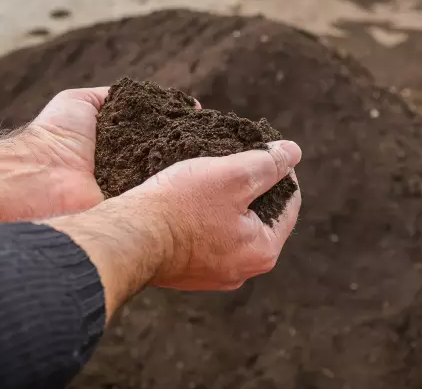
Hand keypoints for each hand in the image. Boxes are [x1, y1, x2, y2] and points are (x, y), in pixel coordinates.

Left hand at [14, 87, 201, 219]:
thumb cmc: (53, 136)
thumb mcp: (77, 101)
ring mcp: (131, 189)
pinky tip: (202, 174)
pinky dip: (177, 187)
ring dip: (189, 164)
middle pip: (166, 152)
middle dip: (190, 143)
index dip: (176, 120)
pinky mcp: (131, 210)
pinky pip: (159, 198)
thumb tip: (136, 92)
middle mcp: (127, 166)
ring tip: (217, 152)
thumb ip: (107, 95)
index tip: (200, 114)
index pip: (155, 130)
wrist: (39, 176)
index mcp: (117, 143)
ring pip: (168, 174)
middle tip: (218, 134)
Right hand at [130, 140, 301, 289]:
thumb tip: (293, 152)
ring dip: (227, 200)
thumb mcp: (232, 175)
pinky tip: (190, 198)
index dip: (280, 169)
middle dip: (252, 186)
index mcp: (262, 251)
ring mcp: (213, 274)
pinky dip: (205, 216)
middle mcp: (242, 271)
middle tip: (235, 158)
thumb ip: (267, 164)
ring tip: (211, 174)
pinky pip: (207, 237)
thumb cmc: (180, 206)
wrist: (128, 237)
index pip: (289, 204)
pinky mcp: (186, 270)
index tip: (262, 148)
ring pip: (232, 227)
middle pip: (261, 217)